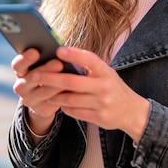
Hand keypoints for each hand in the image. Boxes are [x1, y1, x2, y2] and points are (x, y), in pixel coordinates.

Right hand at [11, 48, 64, 133]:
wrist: (46, 98)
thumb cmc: (48, 72)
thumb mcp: (45, 64)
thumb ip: (48, 57)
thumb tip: (61, 49)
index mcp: (20, 71)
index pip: (18, 65)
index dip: (25, 58)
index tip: (36, 52)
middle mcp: (20, 85)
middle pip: (30, 78)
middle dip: (45, 70)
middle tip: (59, 63)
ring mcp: (28, 99)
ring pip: (42, 91)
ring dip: (56, 84)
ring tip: (69, 76)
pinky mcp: (39, 109)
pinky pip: (51, 102)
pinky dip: (61, 95)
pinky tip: (72, 89)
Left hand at [34, 47, 150, 142]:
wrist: (132, 111)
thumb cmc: (113, 87)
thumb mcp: (106, 74)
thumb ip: (89, 69)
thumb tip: (63, 59)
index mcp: (106, 72)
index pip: (89, 60)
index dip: (74, 54)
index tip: (58, 50)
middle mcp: (104, 87)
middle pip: (72, 82)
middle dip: (51, 78)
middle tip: (36, 75)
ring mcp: (102, 103)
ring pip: (70, 99)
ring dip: (54, 95)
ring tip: (43, 91)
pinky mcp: (99, 118)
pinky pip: (74, 112)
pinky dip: (64, 107)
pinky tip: (58, 103)